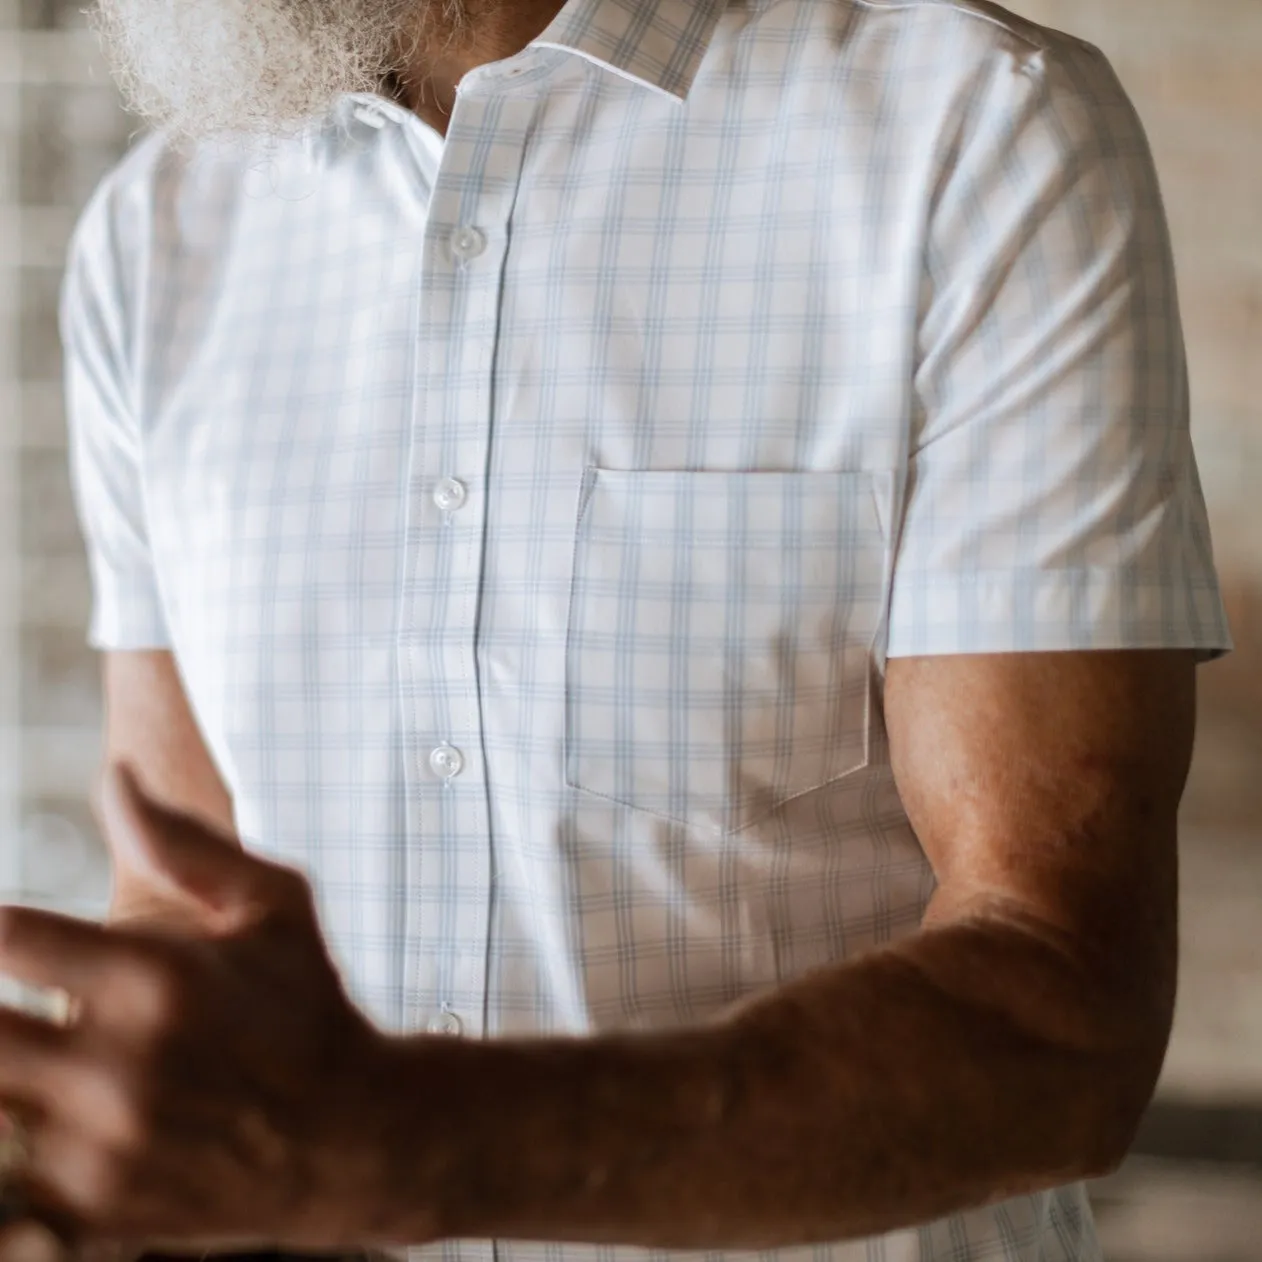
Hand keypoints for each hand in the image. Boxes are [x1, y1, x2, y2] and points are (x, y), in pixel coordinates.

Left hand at [0, 767, 390, 1259]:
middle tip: (17, 1004)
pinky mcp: (94, 1213)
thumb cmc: (310, 1003)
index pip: (5, 937)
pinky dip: (11, 1148)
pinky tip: (40, 1116)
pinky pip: (3, 1188)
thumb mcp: (274, 903)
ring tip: (32, 1051)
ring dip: (3, 1070)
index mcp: (155, 979)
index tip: (15, 940)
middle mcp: (119, 1066)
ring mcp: (100, 1149)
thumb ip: (181, 841)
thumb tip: (112, 775)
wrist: (354, 1137)